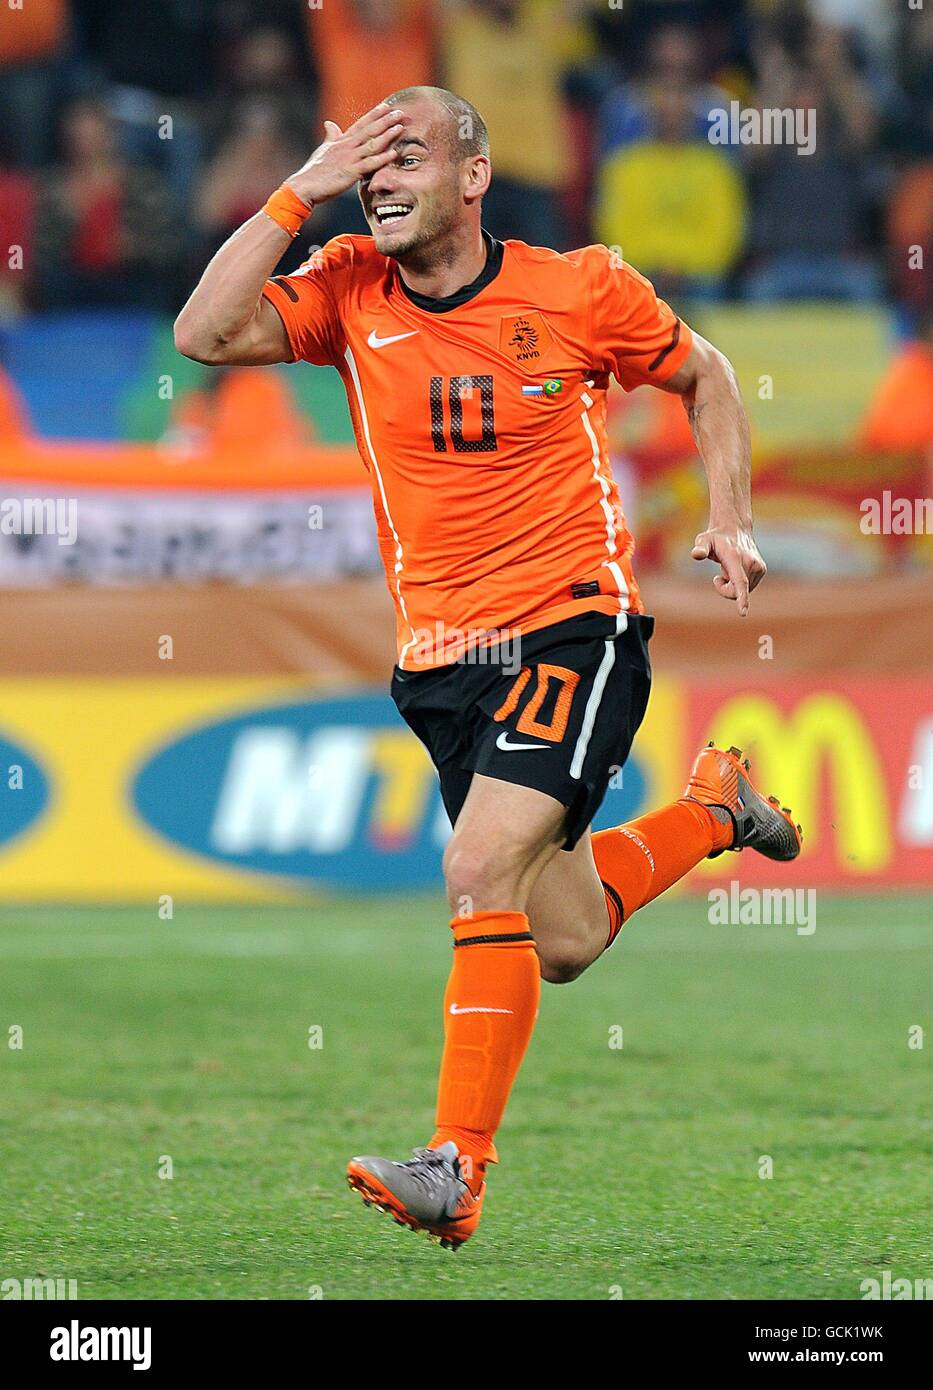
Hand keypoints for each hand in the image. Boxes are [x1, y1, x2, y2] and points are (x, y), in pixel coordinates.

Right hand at [285, 102, 407, 205]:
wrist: (305, 185)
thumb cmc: (314, 170)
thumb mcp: (323, 149)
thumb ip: (330, 136)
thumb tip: (330, 123)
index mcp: (341, 141)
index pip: (360, 124)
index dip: (374, 115)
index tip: (386, 106)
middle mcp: (347, 146)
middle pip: (369, 130)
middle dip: (385, 120)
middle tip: (399, 112)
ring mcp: (349, 158)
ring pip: (372, 144)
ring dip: (387, 135)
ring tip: (400, 127)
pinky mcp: (350, 172)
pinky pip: (370, 164)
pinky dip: (382, 158)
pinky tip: (393, 153)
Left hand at [691, 525, 765, 616]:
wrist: (735, 528)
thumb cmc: (715, 537)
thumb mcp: (703, 540)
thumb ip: (700, 548)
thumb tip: (696, 554)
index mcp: (736, 558)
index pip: (740, 582)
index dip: (741, 598)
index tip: (743, 612)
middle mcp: (751, 562)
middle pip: (736, 592)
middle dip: (724, 589)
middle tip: (718, 577)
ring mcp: (758, 567)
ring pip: (742, 592)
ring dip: (732, 585)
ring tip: (728, 568)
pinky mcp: (761, 570)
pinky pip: (747, 588)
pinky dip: (739, 584)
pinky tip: (736, 570)